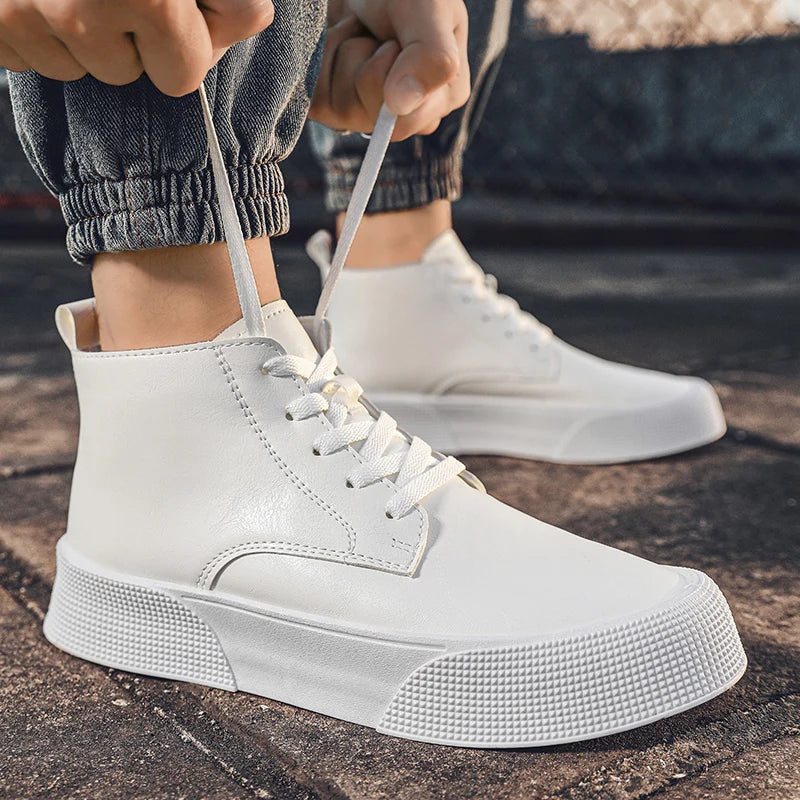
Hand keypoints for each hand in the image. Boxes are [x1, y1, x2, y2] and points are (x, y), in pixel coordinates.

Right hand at [0, 0, 274, 95]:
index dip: (185, 45)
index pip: (181, 77)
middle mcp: (81, 9)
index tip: (174, 8)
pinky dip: (37, 31)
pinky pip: (27, 57)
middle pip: (124, 74)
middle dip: (128, 39)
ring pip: (73, 68)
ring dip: (80, 35)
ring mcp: (25, 13)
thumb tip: (249, 19)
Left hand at [310, 0, 469, 140]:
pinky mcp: (330, 106)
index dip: (392, 74)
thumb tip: (400, 105)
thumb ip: (433, 58)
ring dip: (344, 53)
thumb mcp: (431, 10)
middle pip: (372, 119)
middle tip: (376, 34)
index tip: (396, 39)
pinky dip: (322, 59)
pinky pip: (315, 102)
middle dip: (367, 62)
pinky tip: (339, 39)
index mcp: (439, 98)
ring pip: (342, 110)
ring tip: (358, 30)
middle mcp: (403, 114)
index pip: (407, 119)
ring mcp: (364, 115)